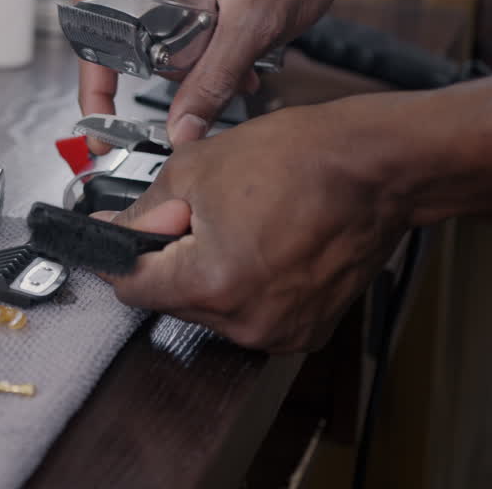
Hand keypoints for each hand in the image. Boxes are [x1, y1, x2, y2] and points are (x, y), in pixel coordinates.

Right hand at [70, 0, 346, 150]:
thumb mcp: (253, 24)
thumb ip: (213, 79)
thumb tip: (180, 129)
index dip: (89, 48)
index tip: (99, 98)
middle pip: (117, 16)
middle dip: (145, 60)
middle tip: (171, 88)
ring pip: (149, 26)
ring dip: (181, 60)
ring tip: (222, 72)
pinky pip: (176, 24)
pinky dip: (200, 51)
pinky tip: (234, 66)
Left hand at [97, 97, 408, 352]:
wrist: (377, 166)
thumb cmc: (300, 160)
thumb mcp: (193, 170)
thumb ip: (143, 211)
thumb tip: (113, 229)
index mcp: (212, 284)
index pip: (132, 288)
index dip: (118, 254)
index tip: (115, 237)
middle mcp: (247, 321)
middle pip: (171, 300)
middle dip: (169, 258)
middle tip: (192, 213)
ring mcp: (281, 331)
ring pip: (210, 308)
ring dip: (207, 271)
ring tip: (237, 224)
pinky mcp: (307, 329)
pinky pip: (251, 312)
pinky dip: (244, 283)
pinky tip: (262, 243)